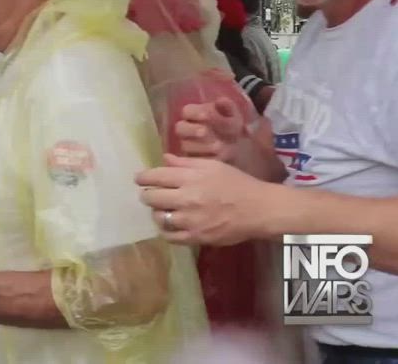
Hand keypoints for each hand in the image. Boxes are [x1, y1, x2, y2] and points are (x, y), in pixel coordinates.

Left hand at [136, 154, 276, 245]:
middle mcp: (186, 199)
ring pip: (158, 217)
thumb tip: (164, 159)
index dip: (143, 178)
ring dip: (157, 212)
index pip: (154, 177)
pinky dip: (165, 230)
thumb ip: (185, 163)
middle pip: (151, 197)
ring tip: (163, 209)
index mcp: (190, 178)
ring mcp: (189, 221)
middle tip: (150, 194)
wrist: (258, 209)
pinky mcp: (195, 238)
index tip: (139, 178)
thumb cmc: (237, 183)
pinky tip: (170, 224)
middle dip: (147, 194)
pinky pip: (169, 236)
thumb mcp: (213, 166)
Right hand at [174, 97, 246, 162]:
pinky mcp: (191, 161)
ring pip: (185, 145)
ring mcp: (187, 146)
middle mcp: (186, 130)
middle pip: (180, 128)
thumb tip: (221, 100)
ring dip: (201, 146)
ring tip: (220, 146)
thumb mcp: (234, 117)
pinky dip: (206, 158)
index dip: (195, 113)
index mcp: (194, 115)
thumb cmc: (232, 129)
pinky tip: (219, 157)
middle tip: (205, 131)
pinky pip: (193, 160)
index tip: (206, 115)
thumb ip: (228, 108)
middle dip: (192, 129)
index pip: (187, 111)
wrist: (240, 151)